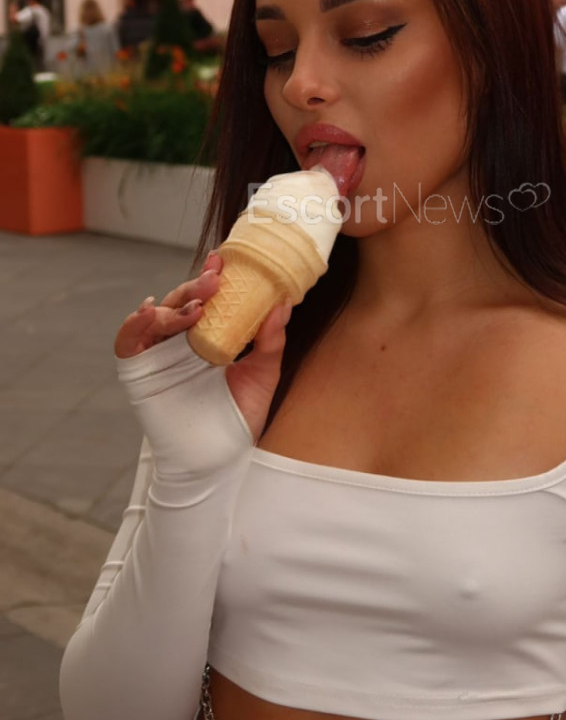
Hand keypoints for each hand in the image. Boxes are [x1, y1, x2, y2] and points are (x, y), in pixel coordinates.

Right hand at [114, 252, 291, 441]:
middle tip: (215, 279)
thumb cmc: (238, 418)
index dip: (211, 276)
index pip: (206, 298)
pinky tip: (148, 311)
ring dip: (173, 305)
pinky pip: (128, 342)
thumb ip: (271, 341)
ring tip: (196, 306)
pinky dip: (134, 324)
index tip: (223, 259)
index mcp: (208, 336)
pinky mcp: (139, 371)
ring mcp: (159, 355)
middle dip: (196, 286)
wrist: (219, 459)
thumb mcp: (263, 374)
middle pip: (181, 301)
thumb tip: (283, 304)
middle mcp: (181, 341)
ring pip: (156, 315)